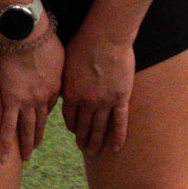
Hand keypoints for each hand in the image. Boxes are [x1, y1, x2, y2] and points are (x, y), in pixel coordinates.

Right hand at [0, 19, 63, 163]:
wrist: (27, 34)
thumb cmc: (43, 38)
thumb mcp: (59, 54)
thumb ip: (58, 68)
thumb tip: (55, 72)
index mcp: (57, 87)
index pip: (51, 105)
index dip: (45, 111)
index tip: (41, 115)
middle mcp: (44, 99)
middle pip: (41, 122)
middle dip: (38, 135)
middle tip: (35, 147)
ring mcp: (27, 102)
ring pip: (27, 128)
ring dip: (26, 144)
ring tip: (26, 156)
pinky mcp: (11, 100)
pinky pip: (8, 126)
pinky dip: (5, 143)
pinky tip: (3, 157)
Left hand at [61, 21, 135, 156]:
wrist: (106, 35)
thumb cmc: (84, 43)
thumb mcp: (67, 63)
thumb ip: (67, 82)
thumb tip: (66, 94)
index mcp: (71, 93)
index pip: (69, 118)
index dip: (72, 126)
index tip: (74, 131)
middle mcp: (87, 102)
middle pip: (83, 127)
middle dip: (82, 139)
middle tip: (83, 148)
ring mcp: (105, 102)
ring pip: (100, 129)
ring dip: (96, 143)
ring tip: (94, 152)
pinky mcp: (121, 98)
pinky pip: (120, 122)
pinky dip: (118, 137)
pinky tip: (116, 149)